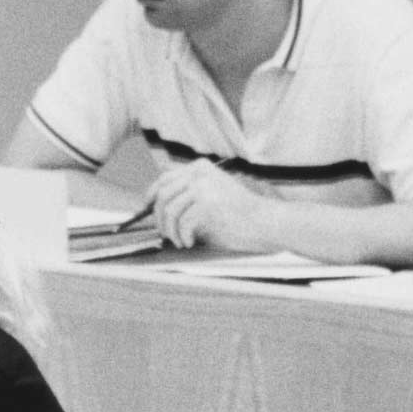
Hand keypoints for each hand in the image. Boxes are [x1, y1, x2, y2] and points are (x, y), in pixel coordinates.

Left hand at [147, 161, 276, 252]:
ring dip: (171, 231)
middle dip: (159, 219)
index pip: (164, 178)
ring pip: (169, 211)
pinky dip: (183, 237)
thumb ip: (189, 197)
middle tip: (166, 235)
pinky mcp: (207, 203)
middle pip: (162, 195)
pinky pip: (183, 224)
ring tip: (180, 242)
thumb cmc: (240, 215)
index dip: (151, 196)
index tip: (146, 210)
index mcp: (200, 168)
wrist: (266, 222)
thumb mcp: (212, 197)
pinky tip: (190, 243)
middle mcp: (199, 173)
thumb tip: (158, 209)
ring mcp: (203, 186)